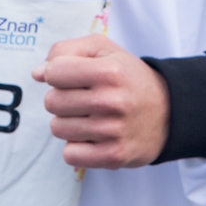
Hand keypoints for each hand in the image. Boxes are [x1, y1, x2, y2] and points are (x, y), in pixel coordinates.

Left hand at [32, 35, 168, 168]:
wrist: (168, 112)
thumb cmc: (128, 77)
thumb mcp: (103, 49)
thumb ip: (66, 51)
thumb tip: (37, 73)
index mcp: (108, 71)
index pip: (53, 72)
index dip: (57, 73)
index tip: (71, 76)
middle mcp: (110, 101)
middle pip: (51, 102)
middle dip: (62, 98)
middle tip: (83, 98)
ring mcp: (112, 131)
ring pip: (57, 128)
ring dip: (68, 123)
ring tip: (90, 116)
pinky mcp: (113, 156)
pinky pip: (69, 154)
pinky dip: (76, 147)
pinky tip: (92, 137)